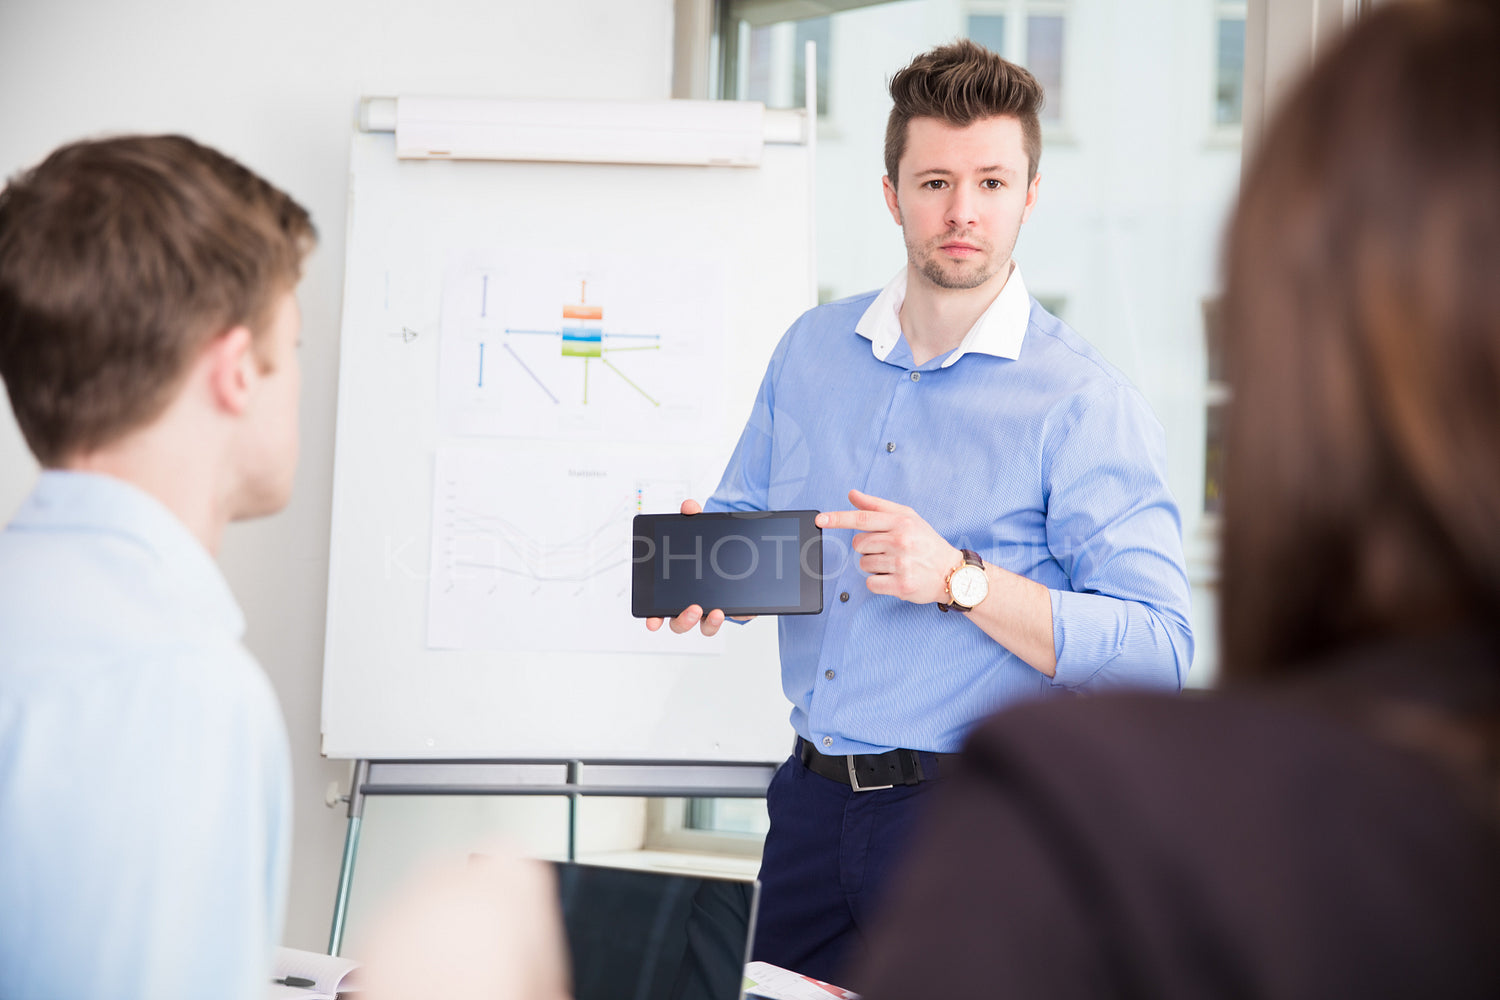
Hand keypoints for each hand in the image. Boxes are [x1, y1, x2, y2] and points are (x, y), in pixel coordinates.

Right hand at [644, 498, 735, 635]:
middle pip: (680, 623)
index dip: (653, 619)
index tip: (652, 622)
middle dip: (684, 620)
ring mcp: (713, 609)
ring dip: (710, 623)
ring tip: (717, 611)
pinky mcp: (736, 608)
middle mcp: (693, 605)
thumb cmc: (710, 547)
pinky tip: (741, 606)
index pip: (659, 610)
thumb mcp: (701, 530)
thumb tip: (689, 506)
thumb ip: (693, 517)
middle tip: (693, 608)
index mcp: (677, 590)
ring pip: (706, 627)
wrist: (739, 551)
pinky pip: (736, 616)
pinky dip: (738, 613)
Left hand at [816, 489, 961, 604]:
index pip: (863, 518)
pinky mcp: (901, 585)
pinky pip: (871, 583)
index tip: (820, 519)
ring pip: (864, 564)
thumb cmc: (926, 543)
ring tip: (895, 563)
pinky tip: (894, 577)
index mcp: (901, 522)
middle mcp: (901, 541)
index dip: (838, 518)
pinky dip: (878, 582)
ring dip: (874, 566)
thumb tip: (852, 495)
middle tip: (889, 550)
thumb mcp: (907, 517)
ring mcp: (901, 563)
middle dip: (868, 548)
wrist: (952, 572)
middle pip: (859, 544)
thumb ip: (877, 506)